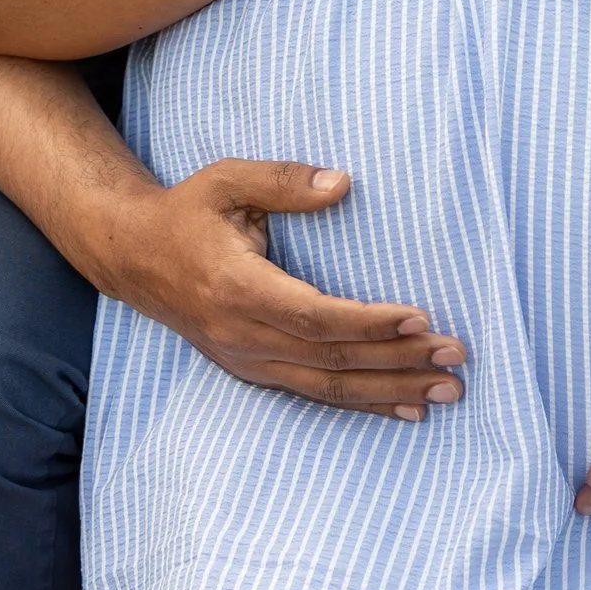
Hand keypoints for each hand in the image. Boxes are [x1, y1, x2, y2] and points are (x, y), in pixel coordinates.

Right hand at [86, 159, 466, 419]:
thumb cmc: (187, 213)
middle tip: (457, 356)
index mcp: (236, 288)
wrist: (134, 258)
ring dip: (392, 391)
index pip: (313, 316)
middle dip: (398, 361)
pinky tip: (406, 409)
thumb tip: (343, 184)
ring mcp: (246, 361)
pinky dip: (364, 405)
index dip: (368, 323)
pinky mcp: (253, 371)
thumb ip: (283, 180)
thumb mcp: (227, 180)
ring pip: (329, 387)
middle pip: (332, 359)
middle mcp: (241, 335)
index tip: (420, 318)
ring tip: (448, 390)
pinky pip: (315, 395)